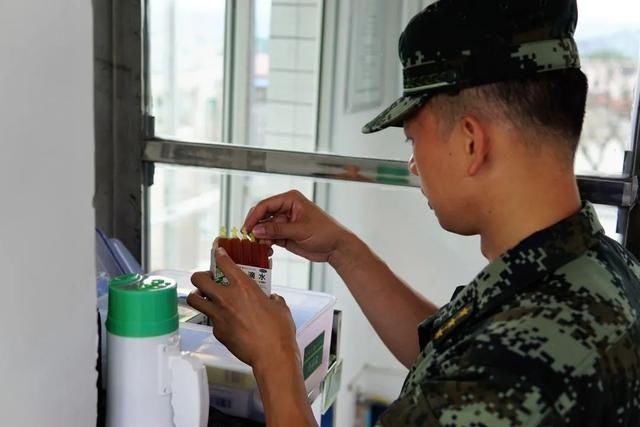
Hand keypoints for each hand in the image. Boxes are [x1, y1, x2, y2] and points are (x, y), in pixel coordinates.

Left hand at [187, 247, 298, 368]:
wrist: (272, 356)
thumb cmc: (279, 332)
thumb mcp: (280, 307)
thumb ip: (272, 299)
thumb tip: (271, 299)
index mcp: (244, 287)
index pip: (224, 263)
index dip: (219, 254)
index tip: (218, 252)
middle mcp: (227, 298)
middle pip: (199, 279)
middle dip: (201, 276)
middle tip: (209, 279)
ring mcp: (219, 316)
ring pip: (194, 300)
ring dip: (198, 296)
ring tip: (206, 298)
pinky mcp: (217, 332)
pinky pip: (210, 320)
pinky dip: (215, 318)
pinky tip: (225, 321)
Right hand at [242, 190, 354, 265]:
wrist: (336, 247)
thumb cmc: (325, 232)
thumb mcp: (300, 230)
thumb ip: (277, 230)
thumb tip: (257, 230)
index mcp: (290, 199)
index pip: (266, 205)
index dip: (254, 216)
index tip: (247, 228)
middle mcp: (285, 208)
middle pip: (262, 215)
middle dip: (255, 226)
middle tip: (249, 237)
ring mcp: (284, 222)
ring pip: (264, 227)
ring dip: (260, 236)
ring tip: (261, 245)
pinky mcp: (285, 234)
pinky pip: (270, 237)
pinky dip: (266, 243)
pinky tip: (267, 249)